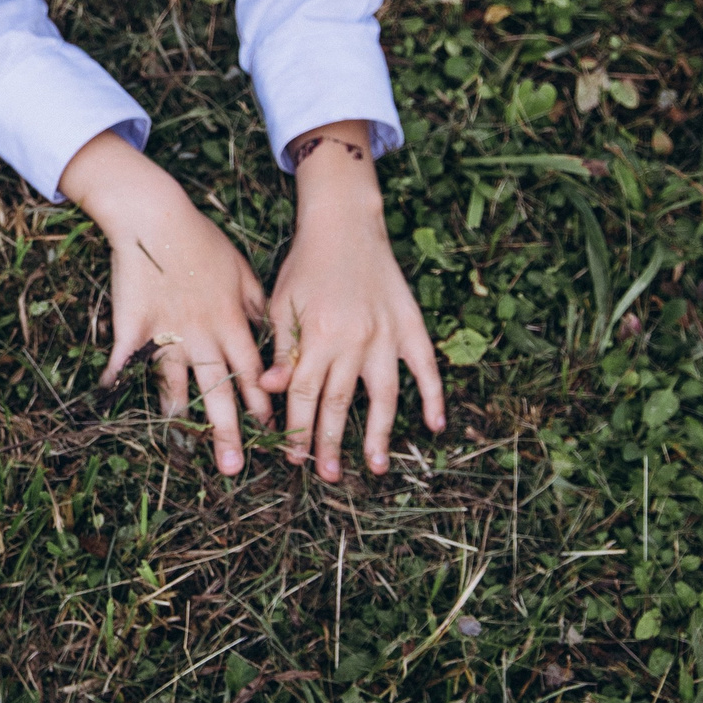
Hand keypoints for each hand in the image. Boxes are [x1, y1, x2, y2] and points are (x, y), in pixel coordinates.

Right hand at [61, 131, 271, 473]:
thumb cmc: (201, 240)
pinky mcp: (134, 325)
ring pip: (175, 382)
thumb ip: (259, 305)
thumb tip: (275, 334)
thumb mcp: (242, 269)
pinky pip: (124, 359)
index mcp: (231, 321)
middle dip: (228, 429)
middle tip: (234, 467)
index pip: (252, 372)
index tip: (272, 433)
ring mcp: (167, 332)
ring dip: (180, 415)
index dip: (262, 404)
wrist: (156, 217)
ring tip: (182, 445)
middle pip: (219, 388)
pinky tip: (107, 402)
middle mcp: (202, 334)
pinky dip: (115, 381)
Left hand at [259, 123, 447, 479]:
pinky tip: (436, 426)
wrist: (345, 225)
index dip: (297, 428)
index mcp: (315, 337)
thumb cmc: (305, 266)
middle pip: (340, 402)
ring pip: (384, 395)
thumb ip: (281, 350)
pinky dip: (433, 396)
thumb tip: (267, 391)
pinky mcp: (410, 327)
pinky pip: (426, 368)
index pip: (303, 394)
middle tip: (328, 476)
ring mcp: (385, 336)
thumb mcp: (281, 304)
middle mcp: (351, 341)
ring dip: (380, 434)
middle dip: (331, 442)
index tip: (294, 457)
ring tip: (377, 468)